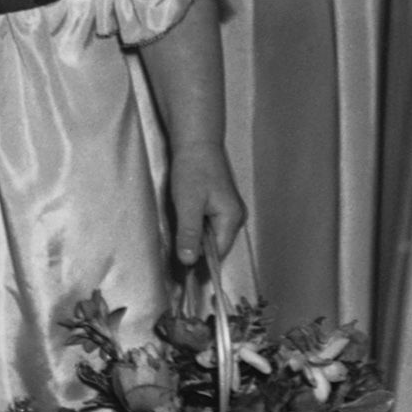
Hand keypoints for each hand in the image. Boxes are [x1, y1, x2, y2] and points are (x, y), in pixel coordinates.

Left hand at [167, 141, 247, 269]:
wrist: (196, 142)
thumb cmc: (193, 170)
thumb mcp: (187, 204)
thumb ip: (189, 233)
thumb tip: (189, 261)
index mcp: (231, 219)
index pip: (218, 253)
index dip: (200, 262)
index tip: (181, 269)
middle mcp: (235, 218)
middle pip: (215, 246)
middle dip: (196, 250)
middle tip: (176, 249)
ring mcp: (229, 211)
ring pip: (210, 236)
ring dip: (194, 238)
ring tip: (179, 232)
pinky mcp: (220, 205)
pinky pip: (208, 225)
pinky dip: (196, 228)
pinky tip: (184, 221)